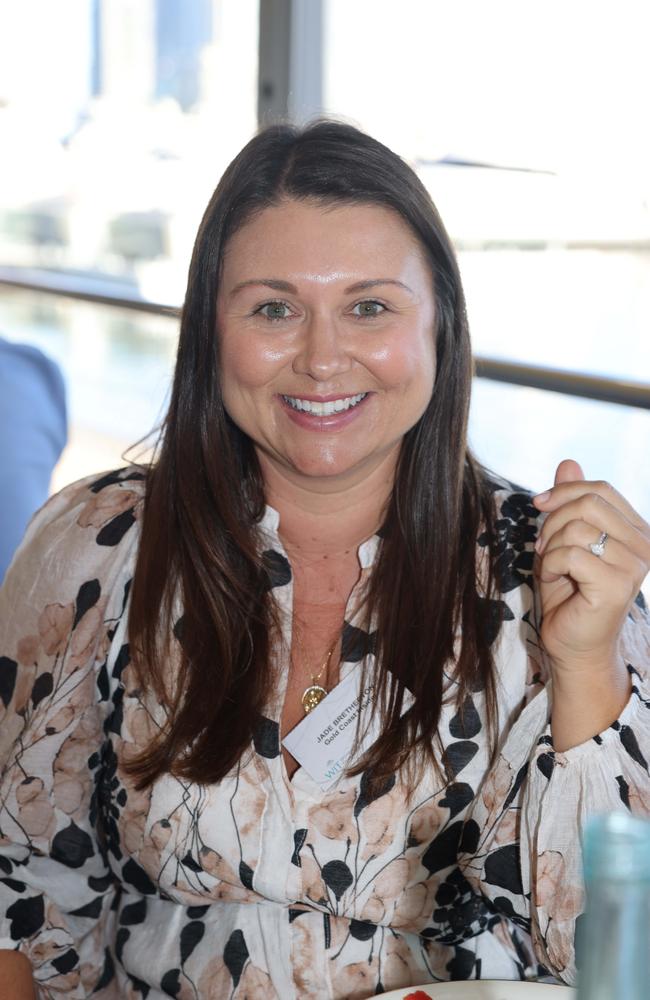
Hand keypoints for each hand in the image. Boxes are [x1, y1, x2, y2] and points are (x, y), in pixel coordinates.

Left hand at [533, 459, 649, 674]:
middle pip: (590, 502)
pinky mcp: (617, 586)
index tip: (539, 505)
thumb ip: (569, 503)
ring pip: (578, 528)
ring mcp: (635, 566)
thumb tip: (568, 461)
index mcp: (636, 530)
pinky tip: (552, 579)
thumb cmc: (569, 594)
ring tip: (550, 567)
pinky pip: (572, 555)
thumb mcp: (564, 539)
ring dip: (550, 547)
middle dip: (554, 519)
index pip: (601, 489)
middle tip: (543, 546)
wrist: (573, 644)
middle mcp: (644, 545)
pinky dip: (550, 565)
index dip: (564, 491)